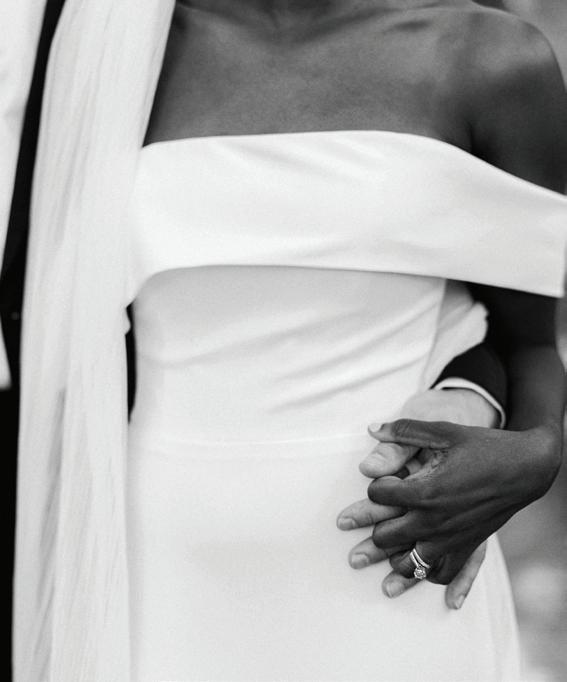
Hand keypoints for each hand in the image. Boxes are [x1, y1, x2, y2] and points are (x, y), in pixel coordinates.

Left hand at [360, 419, 559, 589]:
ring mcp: (450, 541)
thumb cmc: (483, 446)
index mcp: (424, 492)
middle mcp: (433, 522)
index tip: (387, 480)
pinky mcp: (466, 549)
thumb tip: (372, 429)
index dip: (377, 485)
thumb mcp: (443, 432)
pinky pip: (439, 575)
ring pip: (406, 565)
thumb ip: (403, 431)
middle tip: (387, 508)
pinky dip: (425, 571)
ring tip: (397, 535)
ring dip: (396, 552)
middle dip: (377, 521)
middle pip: (383, 536)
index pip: (377, 496)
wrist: (525, 468)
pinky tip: (421, 556)